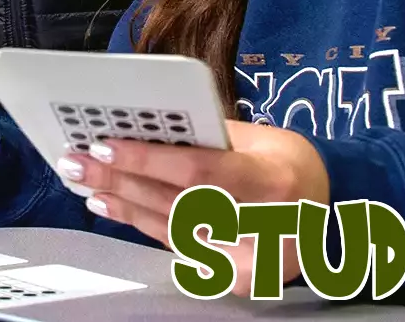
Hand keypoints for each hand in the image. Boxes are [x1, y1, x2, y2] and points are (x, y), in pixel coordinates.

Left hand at [63, 120, 329, 295]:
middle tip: (77, 162)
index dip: (148, 159)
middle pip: (176, 203)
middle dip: (121, 180)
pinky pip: (177, 245)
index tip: (105, 144)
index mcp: (272, 180)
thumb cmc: (285, 162)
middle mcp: (263, 225)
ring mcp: (249, 260)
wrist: (328, 211)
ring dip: (121, 203)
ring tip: (85, 182)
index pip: (199, 171)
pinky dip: (140, 222)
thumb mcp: (259, 138)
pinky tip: (112, 205)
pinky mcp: (235, 279)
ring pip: (171, 228)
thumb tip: (143, 125)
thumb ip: (206, 134)